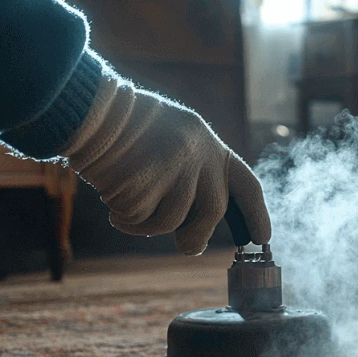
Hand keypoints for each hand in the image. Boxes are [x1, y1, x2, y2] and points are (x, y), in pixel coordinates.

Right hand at [59, 76, 270, 254]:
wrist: (94, 110)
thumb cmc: (131, 132)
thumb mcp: (176, 142)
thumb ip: (193, 178)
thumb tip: (197, 234)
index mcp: (210, 146)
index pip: (246, 184)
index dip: (257, 214)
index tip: (263, 239)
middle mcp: (199, 155)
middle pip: (213, 212)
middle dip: (198, 237)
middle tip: (186, 246)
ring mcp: (174, 167)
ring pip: (171, 221)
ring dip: (146, 226)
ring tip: (125, 209)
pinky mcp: (146, 180)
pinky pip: (140, 218)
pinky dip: (125, 219)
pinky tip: (112, 198)